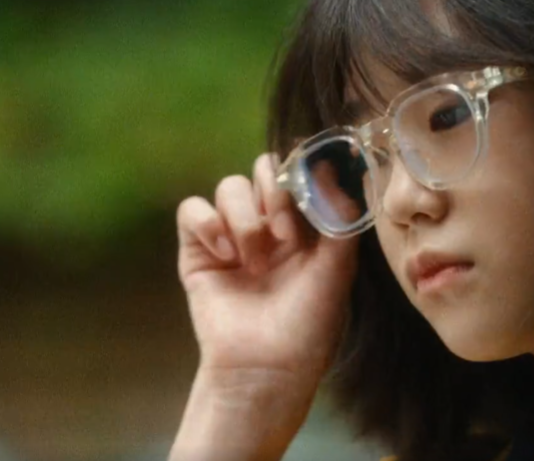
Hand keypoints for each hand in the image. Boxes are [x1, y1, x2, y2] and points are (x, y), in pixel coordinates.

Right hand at [175, 152, 360, 390]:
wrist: (266, 365)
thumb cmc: (308, 322)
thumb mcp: (338, 269)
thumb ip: (340, 218)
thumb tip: (330, 169)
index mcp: (302, 227)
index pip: (296, 176)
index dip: (300, 177)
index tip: (307, 198)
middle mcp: (266, 225)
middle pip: (261, 172)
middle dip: (274, 194)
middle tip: (284, 234)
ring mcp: (230, 235)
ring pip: (229, 186)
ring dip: (245, 218)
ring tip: (255, 260)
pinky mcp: (197, 250)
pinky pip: (192, 209)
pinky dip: (208, 223)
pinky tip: (225, 253)